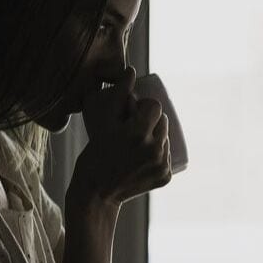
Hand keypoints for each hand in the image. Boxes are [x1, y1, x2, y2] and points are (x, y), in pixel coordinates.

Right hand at [70, 66, 171, 205]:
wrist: (96, 192)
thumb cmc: (94, 153)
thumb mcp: (102, 123)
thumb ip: (117, 95)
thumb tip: (132, 70)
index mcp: (138, 133)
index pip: (155, 107)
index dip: (144, 107)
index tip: (133, 113)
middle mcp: (154, 149)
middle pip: (163, 122)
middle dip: (150, 121)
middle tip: (133, 128)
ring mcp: (162, 165)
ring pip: (166, 138)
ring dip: (156, 136)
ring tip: (138, 143)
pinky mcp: (166, 177)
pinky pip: (167, 156)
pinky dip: (158, 154)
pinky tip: (144, 157)